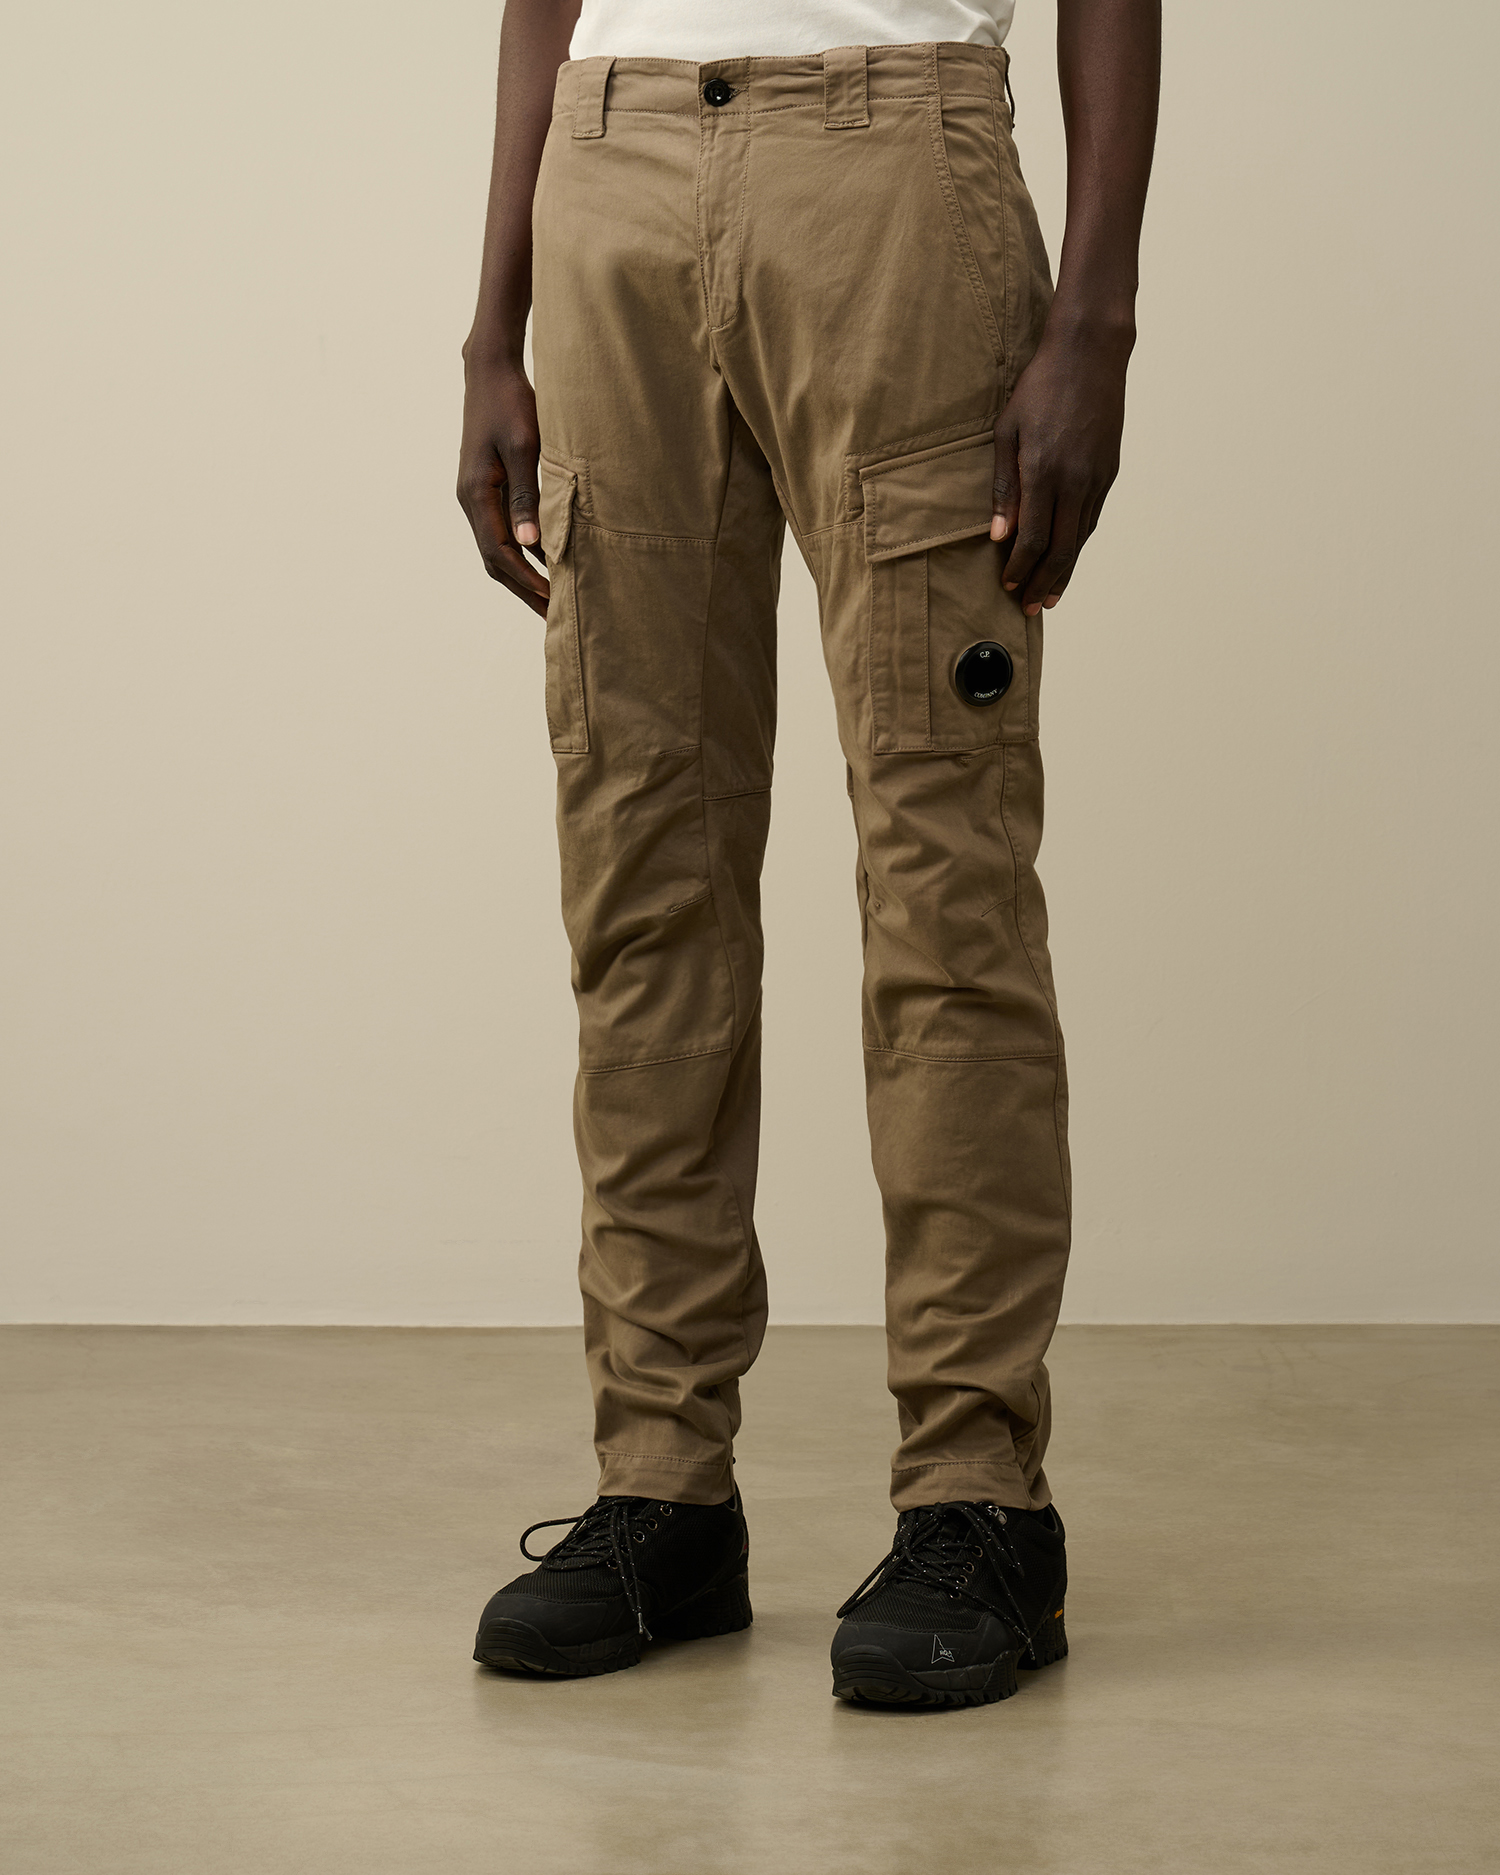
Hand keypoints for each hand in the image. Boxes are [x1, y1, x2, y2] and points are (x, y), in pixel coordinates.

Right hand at [456, 358, 550, 617]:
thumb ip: (527, 496)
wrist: (491, 371)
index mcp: (475, 495)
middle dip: (525, 590)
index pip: (500, 553)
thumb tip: (529, 546)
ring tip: (553, 599)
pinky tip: (549, 563)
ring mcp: (477, 496)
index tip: (553, 603)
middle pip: (496, 561)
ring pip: (498, 549)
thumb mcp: (525, 447)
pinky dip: (525, 553)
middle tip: (554, 618)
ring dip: (524, 576)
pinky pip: (504, 531)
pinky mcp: (489, 489)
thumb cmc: (511, 404)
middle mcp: (471, 501)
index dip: (527, 582)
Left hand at [990, 327, 1130, 616]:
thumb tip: (999, 535)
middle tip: (1031, 607)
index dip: (1021, 568)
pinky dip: (1078, 544)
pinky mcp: (1110, 471)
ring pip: (1081, 538)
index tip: (1008, 586)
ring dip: (1064, 570)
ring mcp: (1097, 477)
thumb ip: (1003, 487)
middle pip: (1061, 549)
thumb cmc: (1039, 387)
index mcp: (1044, 471)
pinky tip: (1068, 557)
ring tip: (1050, 594)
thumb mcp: (1006, 431)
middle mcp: (1075, 480)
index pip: (1034, 538)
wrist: (1090, 354)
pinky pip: (1092, 518)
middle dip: (1044, 582)